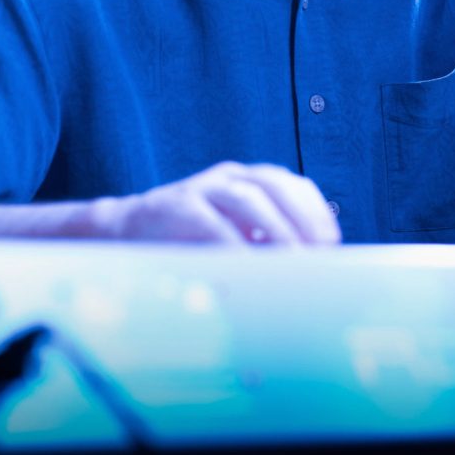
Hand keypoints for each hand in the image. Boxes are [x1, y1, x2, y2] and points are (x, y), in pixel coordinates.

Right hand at [93, 160, 341, 246]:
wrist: (124, 232)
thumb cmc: (188, 242)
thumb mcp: (231, 236)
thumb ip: (262, 245)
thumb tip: (308, 277)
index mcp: (245, 181)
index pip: (290, 184)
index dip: (313, 210)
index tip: (331, 242)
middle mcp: (226, 178)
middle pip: (274, 185)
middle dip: (301, 217)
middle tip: (319, 252)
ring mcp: (200, 188)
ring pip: (247, 198)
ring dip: (275, 229)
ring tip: (294, 260)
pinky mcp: (176, 206)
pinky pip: (210, 222)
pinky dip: (233, 244)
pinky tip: (248, 266)